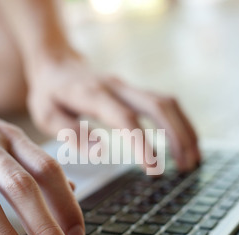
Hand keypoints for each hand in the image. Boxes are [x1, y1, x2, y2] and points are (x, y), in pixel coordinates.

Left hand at [26, 54, 200, 170]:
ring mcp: (128, 86)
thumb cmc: (49, 93)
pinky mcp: (134, 90)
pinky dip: (179, 124)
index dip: (142, 143)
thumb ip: (70, 132)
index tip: (154, 169)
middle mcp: (116, 87)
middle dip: (177, 136)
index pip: (124, 118)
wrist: (56, 62)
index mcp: (91, 94)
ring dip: (184, 130)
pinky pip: (164, 103)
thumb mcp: (45, 114)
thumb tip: (101, 151)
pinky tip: (185, 143)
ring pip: (167, 102)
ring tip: (193, 160)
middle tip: (188, 166)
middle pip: (158, 105)